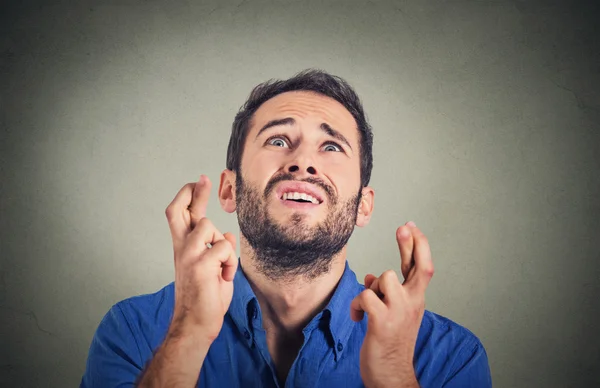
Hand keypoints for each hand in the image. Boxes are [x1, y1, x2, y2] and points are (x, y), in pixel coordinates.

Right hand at [165, 175, 237, 342]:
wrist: (196, 323)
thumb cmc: (205, 296)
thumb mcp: (213, 267)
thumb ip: (215, 248)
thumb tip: (225, 234)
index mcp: (183, 248)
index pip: (179, 215)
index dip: (188, 196)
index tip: (198, 181)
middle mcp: (182, 248)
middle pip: (179, 211)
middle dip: (193, 192)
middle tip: (204, 178)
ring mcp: (189, 255)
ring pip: (209, 227)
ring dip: (222, 244)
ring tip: (221, 267)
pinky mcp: (200, 265)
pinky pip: (223, 248)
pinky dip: (229, 263)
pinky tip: (223, 277)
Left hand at [350, 221, 433, 387]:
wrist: (392, 375)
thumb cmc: (390, 342)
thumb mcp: (393, 314)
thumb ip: (386, 293)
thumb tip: (371, 278)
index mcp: (416, 300)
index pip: (423, 268)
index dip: (419, 246)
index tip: (411, 227)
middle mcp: (412, 303)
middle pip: (417, 267)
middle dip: (410, 244)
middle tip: (402, 227)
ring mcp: (399, 312)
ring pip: (383, 278)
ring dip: (370, 287)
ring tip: (366, 307)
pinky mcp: (382, 322)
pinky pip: (365, 296)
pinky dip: (356, 305)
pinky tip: (357, 319)